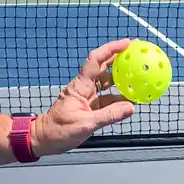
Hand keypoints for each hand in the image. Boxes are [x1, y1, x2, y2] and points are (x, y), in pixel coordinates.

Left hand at [29, 39, 137, 156]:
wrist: (44, 139)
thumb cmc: (58, 130)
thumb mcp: (84, 124)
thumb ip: (108, 115)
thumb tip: (131, 107)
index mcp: (81, 86)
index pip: (96, 60)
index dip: (111, 49)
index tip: (127, 44)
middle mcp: (85, 88)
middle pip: (104, 67)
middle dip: (120, 58)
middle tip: (138, 52)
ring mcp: (88, 97)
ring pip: (108, 82)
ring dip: (122, 78)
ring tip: (139, 74)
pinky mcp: (91, 107)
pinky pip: (108, 98)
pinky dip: (120, 97)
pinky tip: (132, 99)